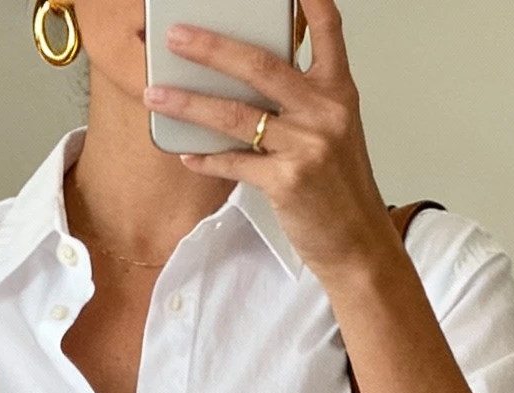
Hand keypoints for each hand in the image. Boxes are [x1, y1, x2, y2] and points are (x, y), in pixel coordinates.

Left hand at [145, 0, 393, 288]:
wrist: (356, 242)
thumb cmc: (339, 187)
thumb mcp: (333, 130)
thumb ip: (300, 99)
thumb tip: (247, 79)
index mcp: (338, 91)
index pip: (327, 29)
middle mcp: (324, 111)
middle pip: (260, 65)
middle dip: (211, 48)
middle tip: (176, 37)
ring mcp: (306, 145)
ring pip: (236, 114)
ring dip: (190, 103)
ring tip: (156, 94)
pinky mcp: (287, 181)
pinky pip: (234, 162)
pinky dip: (206, 158)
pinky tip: (187, 152)